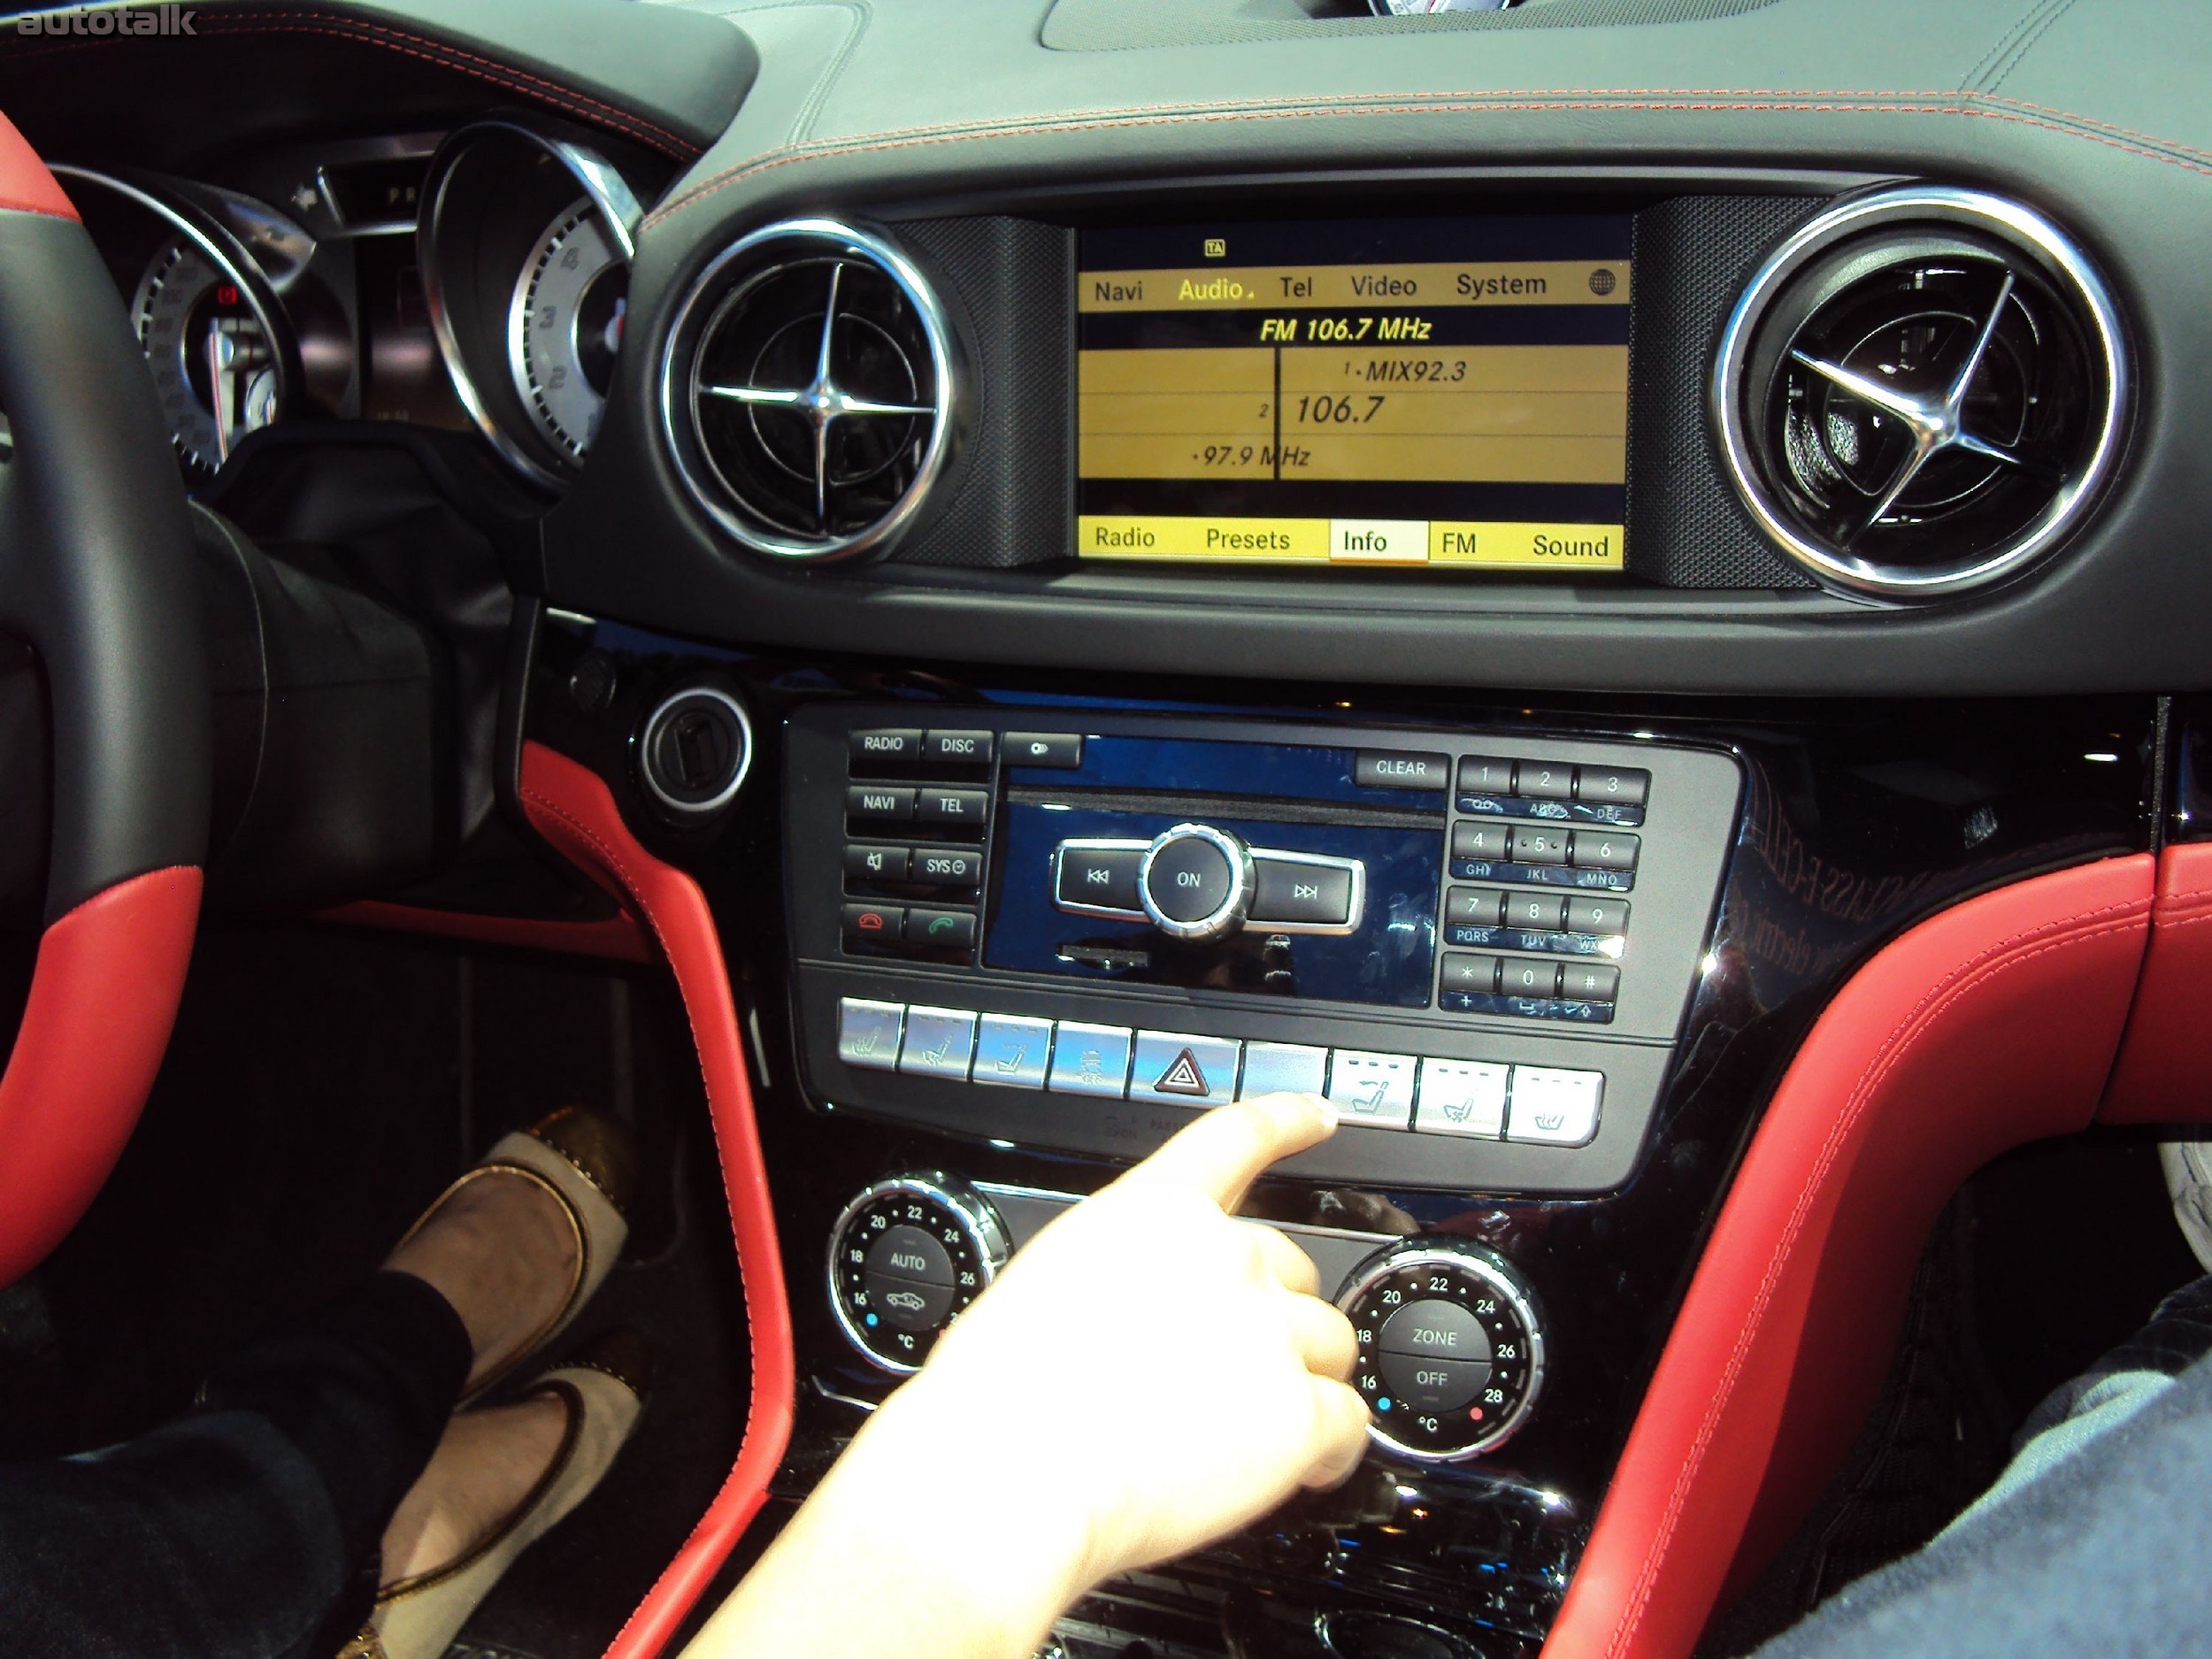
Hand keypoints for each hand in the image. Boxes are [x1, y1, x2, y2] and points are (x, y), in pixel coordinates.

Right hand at [683, 1092, 1368, 1658]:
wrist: (1011, 1467)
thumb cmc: (1001, 1390)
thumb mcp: (1048, 1279)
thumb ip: (1121, 1270)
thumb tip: (1141, 1309)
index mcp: (1153, 1211)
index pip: (1239, 1138)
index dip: (1288, 1121)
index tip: (1317, 1118)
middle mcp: (1223, 1255)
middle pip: (1294, 1269)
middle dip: (1273, 1315)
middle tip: (1228, 1370)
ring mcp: (1268, 1330)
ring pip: (1329, 1344)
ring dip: (1305, 1381)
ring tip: (1257, 1431)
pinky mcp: (1298, 1413)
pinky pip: (1348, 1423)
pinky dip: (1330, 1450)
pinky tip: (1300, 1470)